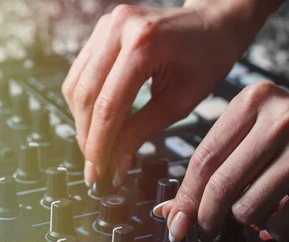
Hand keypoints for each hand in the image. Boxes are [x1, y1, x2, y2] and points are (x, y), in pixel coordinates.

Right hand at [62, 1, 274, 186]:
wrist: (213, 21)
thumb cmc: (208, 58)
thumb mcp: (180, 101)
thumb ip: (142, 132)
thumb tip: (114, 166)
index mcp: (144, 44)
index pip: (109, 106)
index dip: (99, 145)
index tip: (97, 173)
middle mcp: (118, 29)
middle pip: (85, 96)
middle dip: (87, 137)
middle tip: (94, 167)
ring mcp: (106, 26)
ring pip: (75, 86)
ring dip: (82, 122)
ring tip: (96, 147)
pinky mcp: (101, 30)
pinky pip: (80, 73)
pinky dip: (84, 103)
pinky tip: (97, 122)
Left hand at [157, 81, 288, 241]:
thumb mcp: (254, 137)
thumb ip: (213, 167)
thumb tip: (169, 210)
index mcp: (254, 100)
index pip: (203, 158)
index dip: (185, 197)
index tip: (175, 221)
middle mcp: (281, 118)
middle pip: (221, 184)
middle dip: (207, 216)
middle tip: (208, 227)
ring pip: (247, 208)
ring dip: (247, 219)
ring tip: (262, 205)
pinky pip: (280, 224)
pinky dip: (275, 229)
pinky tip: (285, 212)